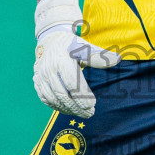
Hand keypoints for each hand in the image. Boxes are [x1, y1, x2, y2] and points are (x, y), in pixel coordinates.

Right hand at [32, 0, 120, 117]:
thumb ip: (99, 56)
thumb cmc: (72, 45)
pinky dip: (57, 107)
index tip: (93, 104)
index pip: (72, 83)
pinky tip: (69, 110)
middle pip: (63, 94)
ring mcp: (41, 77)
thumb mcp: (85, 47)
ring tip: (82, 113)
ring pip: (53, 99)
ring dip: (67, 109)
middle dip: (76, 107)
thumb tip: (117, 59)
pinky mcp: (37, 82)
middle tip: (90, 113)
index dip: (82, 96)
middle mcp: (49, 70)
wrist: (51, 41)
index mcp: (62, 60)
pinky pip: (46, 99)